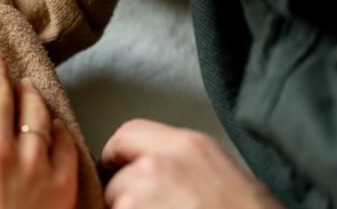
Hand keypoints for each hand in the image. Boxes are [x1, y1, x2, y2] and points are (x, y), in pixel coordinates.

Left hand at [101, 119, 281, 208]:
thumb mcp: (220, 170)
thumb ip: (178, 162)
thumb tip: (145, 169)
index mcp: (187, 145)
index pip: (127, 135)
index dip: (120, 157)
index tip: (118, 171)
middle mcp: (158, 165)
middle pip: (117, 178)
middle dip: (126, 196)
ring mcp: (142, 198)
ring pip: (116, 205)